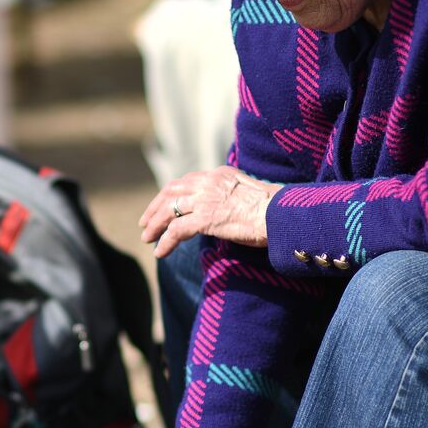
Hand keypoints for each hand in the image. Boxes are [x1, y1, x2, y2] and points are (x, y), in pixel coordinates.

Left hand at [140, 167, 282, 258]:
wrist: (282, 214)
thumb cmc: (274, 209)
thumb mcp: (249, 194)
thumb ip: (231, 197)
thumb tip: (224, 210)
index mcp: (219, 174)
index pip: (186, 181)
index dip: (169, 194)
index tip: (161, 206)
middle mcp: (209, 182)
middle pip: (171, 192)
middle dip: (155, 208)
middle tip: (145, 222)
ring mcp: (206, 199)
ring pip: (169, 211)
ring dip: (155, 226)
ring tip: (147, 239)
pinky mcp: (205, 218)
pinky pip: (176, 231)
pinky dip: (165, 242)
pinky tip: (160, 252)